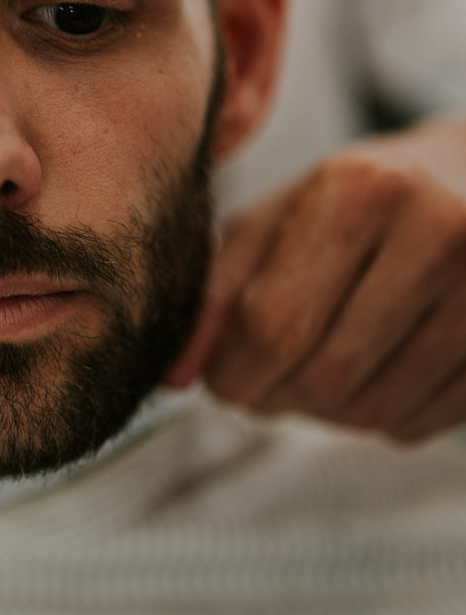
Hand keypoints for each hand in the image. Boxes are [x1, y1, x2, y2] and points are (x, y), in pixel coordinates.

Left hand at [168, 122, 465, 441]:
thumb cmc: (355, 202)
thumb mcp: (274, 222)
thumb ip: (216, 295)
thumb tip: (175, 379)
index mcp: (362, 191)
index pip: (274, 325)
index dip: (233, 373)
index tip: (222, 376)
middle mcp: (439, 231)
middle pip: (323, 376)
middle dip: (274, 397)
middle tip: (264, 379)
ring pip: (371, 410)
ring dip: (323, 412)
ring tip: (318, 367)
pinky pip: (419, 423)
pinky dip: (378, 418)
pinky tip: (373, 371)